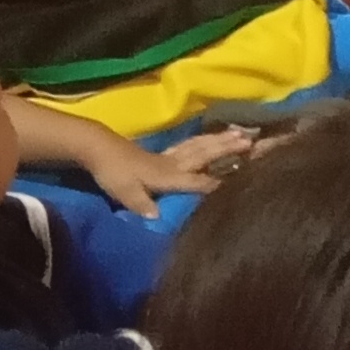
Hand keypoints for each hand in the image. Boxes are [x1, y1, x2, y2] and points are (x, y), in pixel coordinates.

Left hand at [15, 107, 252, 214]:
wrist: (97, 148)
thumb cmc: (112, 173)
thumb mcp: (125, 193)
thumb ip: (142, 205)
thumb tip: (158, 218)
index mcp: (168, 176)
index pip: (198, 182)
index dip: (219, 184)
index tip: (245, 182)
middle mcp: (173, 164)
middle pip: (205, 155)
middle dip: (228, 149)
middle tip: (251, 140)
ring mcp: (168, 157)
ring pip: (199, 146)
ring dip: (220, 140)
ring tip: (240, 131)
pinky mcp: (162, 154)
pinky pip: (190, 146)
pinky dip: (203, 141)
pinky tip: (209, 139)